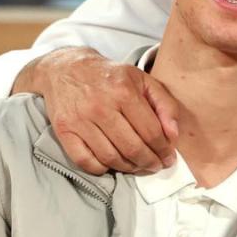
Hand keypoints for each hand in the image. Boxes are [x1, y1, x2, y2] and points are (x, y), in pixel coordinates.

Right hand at [14, 47, 180, 174]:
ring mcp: (79, 120)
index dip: (164, 150)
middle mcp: (100, 107)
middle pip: (132, 148)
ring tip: (138, 166)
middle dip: (149, 163)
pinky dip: (101, 169)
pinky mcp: (63, 130)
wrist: (66, 68)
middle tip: (156, 166)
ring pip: (110, 158)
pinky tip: (111, 164)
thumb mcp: (143, 80)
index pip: (151, 132)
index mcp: (124, 92)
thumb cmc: (110, 76)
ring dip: (129, 168)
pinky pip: (84, 161)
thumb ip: (165, 105)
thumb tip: (173, 135)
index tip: (169, 158)